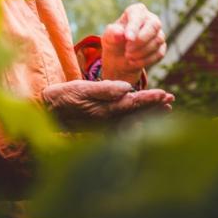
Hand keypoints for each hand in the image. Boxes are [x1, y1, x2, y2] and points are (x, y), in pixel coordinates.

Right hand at [41, 80, 173, 129]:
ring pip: (133, 121)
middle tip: (171, 100)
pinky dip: (137, 120)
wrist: (46, 113)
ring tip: (164, 108)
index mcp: (105, 111)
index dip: (151, 98)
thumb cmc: (63, 97)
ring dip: (149, 114)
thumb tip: (127, 88)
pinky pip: (125, 126)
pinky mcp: (100, 129)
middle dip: (155, 107)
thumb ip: (104, 89)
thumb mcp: (81, 88)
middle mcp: (108, 122)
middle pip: (138, 115)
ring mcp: (105, 127)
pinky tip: (142, 118)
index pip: (134, 104)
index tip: (165, 94)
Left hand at [102, 3, 165, 81]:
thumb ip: (112, 33)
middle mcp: (151, 19)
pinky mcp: (161, 47)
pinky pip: (159, 53)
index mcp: (136, 11)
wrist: (119, 57)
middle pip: (154, 26)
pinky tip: (133, 62)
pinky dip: (146, 60)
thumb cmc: (114, 40)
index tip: (128, 38)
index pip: (138, 15)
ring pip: (157, 40)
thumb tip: (120, 33)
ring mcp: (158, 33)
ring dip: (141, 52)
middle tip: (127, 51)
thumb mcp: (108, 37)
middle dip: (141, 40)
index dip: (134, 27)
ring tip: (128, 57)